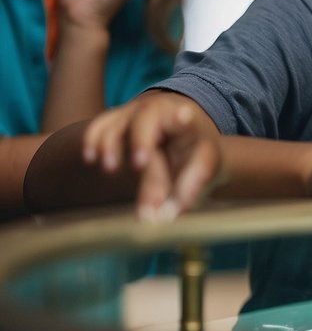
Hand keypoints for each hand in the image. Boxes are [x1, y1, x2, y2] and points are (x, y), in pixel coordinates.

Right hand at [82, 92, 222, 220]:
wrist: (183, 140)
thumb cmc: (194, 157)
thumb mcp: (201, 172)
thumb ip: (186, 192)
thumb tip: (159, 218)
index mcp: (187, 122)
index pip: (186, 117)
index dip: (183, 119)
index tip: (184, 116)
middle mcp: (159, 112)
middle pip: (146, 117)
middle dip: (141, 140)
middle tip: (140, 165)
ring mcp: (134, 115)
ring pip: (117, 120)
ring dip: (110, 143)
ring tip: (111, 168)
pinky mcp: (115, 123)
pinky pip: (99, 126)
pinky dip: (92, 139)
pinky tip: (90, 158)